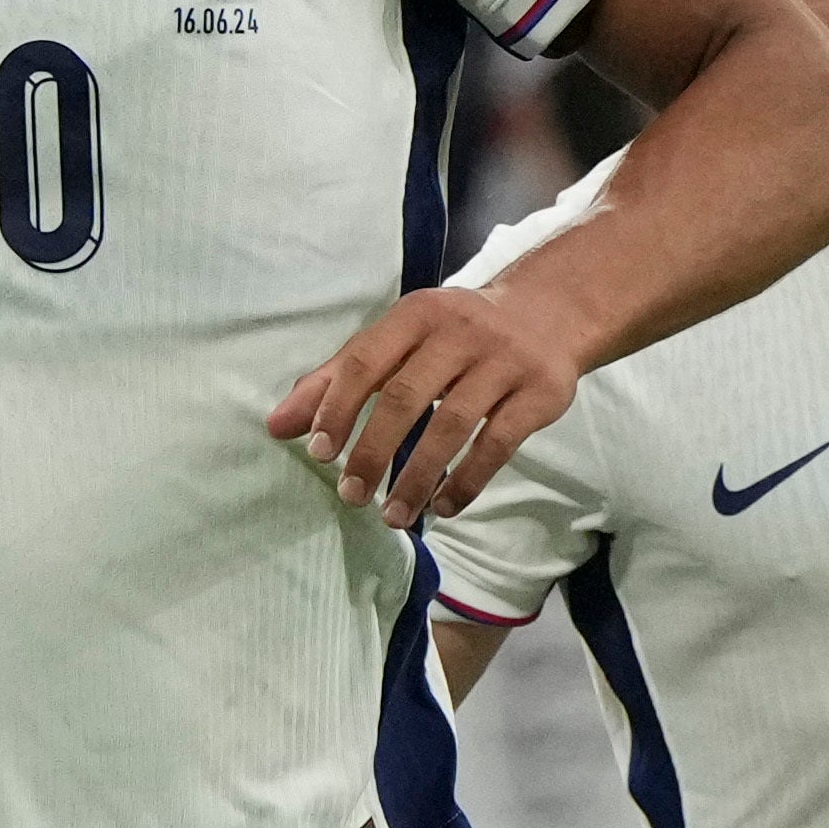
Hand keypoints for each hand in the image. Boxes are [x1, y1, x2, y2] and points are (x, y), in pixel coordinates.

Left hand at [269, 282, 581, 524]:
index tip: (320, 453)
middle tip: (351, 495)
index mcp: (417, 315)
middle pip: (406, 396)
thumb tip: (277, 427)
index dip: (339, 407)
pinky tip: (443, 507)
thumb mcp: (401, 340)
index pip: (367, 360)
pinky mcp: (539, 393)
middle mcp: (460, 332)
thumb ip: (339, 378)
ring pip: (452, 425)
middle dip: (374, 451)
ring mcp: (503, 362)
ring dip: (418, 478)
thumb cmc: (456, 334)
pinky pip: (498, 445)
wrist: (551, 312)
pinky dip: (467, 481)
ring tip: (393, 515)